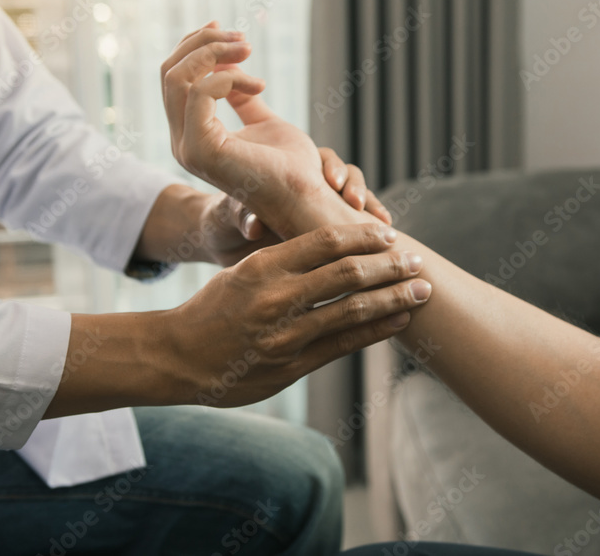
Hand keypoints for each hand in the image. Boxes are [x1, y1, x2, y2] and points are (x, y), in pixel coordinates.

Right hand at [160, 223, 430, 406]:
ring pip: (352, 309)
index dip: (363, 236)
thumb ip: (283, 259)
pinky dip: (375, 330)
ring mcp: (286, 334)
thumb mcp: (241, 271)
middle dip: (390, 265)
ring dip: (394, 298)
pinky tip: (398, 320)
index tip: (388, 234)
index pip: (325, 242)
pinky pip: (343, 344)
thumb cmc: (213, 309)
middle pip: (347, 274)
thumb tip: (331, 246)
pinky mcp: (292, 365)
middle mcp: (277, 298)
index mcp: (264, 266)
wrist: (178, 357)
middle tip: (417, 260)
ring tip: (421, 291)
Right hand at [161, 21, 335, 237]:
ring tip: (248, 49)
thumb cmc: (290, 165)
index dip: (194, 47)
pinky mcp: (202, 150)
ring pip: (178, 77)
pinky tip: (259, 85)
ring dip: (215, 51)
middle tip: (242, 38)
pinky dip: (231, 77)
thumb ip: (241, 95)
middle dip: (203, 43)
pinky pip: (201, 91)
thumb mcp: (262, 120)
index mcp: (191, 135)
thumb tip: (232, 63)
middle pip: (169, 72)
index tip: (225, 30)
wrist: (304, 197)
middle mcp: (181, 142)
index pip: (173, 79)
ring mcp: (188, 147)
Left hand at [199, 148, 391, 265]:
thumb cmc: (224, 221)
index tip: (333, 182)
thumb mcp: (229, 217)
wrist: (223, 240)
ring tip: (372, 217)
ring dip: (364, 199)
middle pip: (341, 171)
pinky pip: (357, 215)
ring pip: (353, 190)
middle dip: (352, 182)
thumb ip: (242, 217)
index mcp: (284, 167)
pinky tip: (383, 226)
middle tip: (351, 199)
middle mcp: (305, 179)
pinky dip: (371, 217)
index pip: (318, 158)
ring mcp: (318, 199)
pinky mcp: (327, 223)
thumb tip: (254, 228)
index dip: (330, 167)